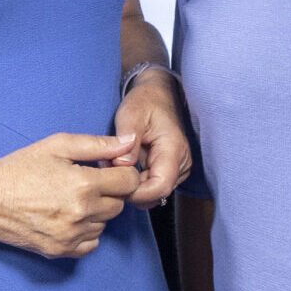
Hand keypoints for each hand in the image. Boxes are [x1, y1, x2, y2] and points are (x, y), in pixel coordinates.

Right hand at [0, 132, 141, 257]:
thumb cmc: (20, 168)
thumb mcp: (58, 145)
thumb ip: (98, 144)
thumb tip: (130, 141)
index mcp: (84, 184)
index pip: (129, 181)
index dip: (122, 171)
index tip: (107, 168)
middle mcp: (82, 213)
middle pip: (120, 203)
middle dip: (110, 190)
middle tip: (87, 181)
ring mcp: (72, 235)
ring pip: (105, 223)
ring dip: (97, 211)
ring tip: (72, 198)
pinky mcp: (61, 250)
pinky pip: (92, 243)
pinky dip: (86, 231)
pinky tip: (69, 217)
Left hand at [112, 68, 191, 206]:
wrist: (158, 95)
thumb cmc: (145, 102)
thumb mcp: (131, 114)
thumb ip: (127, 140)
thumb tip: (122, 165)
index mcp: (174, 149)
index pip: (160, 187)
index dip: (136, 192)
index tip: (115, 182)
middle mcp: (180, 164)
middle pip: (156, 194)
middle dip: (130, 189)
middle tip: (109, 170)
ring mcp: (177, 169)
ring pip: (153, 194)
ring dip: (131, 186)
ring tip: (115, 164)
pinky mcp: (169, 171)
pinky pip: (151, 187)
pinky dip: (135, 182)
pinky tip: (123, 167)